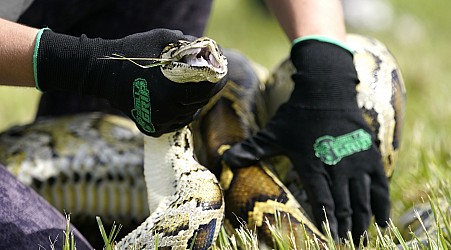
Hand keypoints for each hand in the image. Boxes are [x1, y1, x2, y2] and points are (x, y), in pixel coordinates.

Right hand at [34, 29, 225, 135]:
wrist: (101, 73)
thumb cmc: (132, 52)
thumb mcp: (162, 39)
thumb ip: (186, 43)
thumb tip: (207, 47)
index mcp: (173, 89)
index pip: (208, 89)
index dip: (219, 80)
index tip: (222, 73)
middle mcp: (168, 110)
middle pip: (200, 102)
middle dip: (207, 90)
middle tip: (209, 80)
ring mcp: (159, 121)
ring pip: (189, 114)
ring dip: (195, 103)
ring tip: (193, 90)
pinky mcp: (151, 128)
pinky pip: (175, 123)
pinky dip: (181, 114)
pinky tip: (180, 103)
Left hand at [223, 39, 389, 242]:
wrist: (326, 90)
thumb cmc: (297, 114)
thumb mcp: (272, 133)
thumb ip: (251, 149)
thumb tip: (224, 159)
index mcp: (312, 165)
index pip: (322, 201)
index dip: (327, 223)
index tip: (331, 240)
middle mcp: (337, 167)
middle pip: (345, 206)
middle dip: (346, 228)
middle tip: (347, 245)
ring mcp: (356, 162)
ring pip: (363, 199)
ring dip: (363, 221)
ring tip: (362, 238)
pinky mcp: (370, 155)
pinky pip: (380, 185)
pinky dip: (382, 204)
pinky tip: (383, 220)